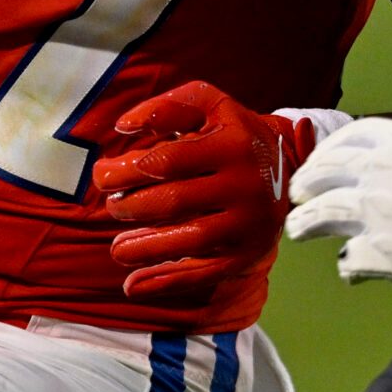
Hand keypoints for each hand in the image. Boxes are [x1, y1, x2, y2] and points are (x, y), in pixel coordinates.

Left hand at [93, 82, 322, 303]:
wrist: (288, 165)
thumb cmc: (232, 132)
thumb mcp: (209, 106)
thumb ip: (166, 108)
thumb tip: (123, 126)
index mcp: (232, 143)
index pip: (169, 160)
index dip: (128, 170)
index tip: (102, 176)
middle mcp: (245, 184)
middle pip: (175, 201)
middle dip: (131, 207)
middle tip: (113, 206)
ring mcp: (249, 223)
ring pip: (190, 240)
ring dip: (145, 248)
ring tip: (117, 248)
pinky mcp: (248, 253)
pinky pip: (205, 273)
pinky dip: (167, 283)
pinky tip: (133, 285)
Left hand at [286, 117, 391, 291]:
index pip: (345, 140)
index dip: (327, 151)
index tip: (320, 160)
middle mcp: (371, 174)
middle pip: (321, 175)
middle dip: (306, 184)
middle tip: (299, 194)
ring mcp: (368, 215)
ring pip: (320, 216)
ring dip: (305, 222)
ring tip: (298, 229)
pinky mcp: (375, 255)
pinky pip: (350, 262)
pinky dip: (349, 267)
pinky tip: (351, 272)